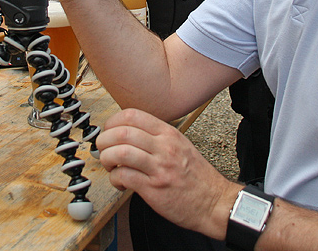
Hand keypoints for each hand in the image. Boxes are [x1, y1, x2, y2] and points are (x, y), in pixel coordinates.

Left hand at [96, 108, 240, 239]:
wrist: (214, 202)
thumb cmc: (197, 177)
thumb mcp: (181, 146)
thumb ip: (157, 138)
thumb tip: (128, 134)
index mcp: (168, 134)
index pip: (133, 115)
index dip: (113, 122)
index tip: (108, 131)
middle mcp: (164, 147)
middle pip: (122, 132)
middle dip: (104, 140)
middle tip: (103, 149)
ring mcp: (159, 167)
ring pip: (120, 152)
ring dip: (107, 159)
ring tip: (110, 166)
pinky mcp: (154, 188)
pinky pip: (124, 176)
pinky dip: (115, 179)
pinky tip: (119, 182)